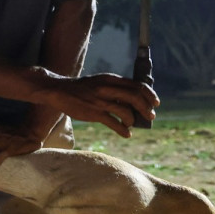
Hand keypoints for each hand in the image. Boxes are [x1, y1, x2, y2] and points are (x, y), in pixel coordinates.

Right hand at [42, 72, 158, 137]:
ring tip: (131, 124)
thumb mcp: (99, 82)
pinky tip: (126, 134)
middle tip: (150, 116)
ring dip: (133, 120)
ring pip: (126, 111)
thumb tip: (133, 101)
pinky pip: (114, 123)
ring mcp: (100, 101)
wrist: (59, 91)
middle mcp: (107, 88)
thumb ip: (115, 88)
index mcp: (111, 79)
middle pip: (135, 97)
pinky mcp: (94, 113)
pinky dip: (123, 130)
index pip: (137, 85)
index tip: (155, 103)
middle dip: (146, 108)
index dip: (150, 95)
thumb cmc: (81, 89)